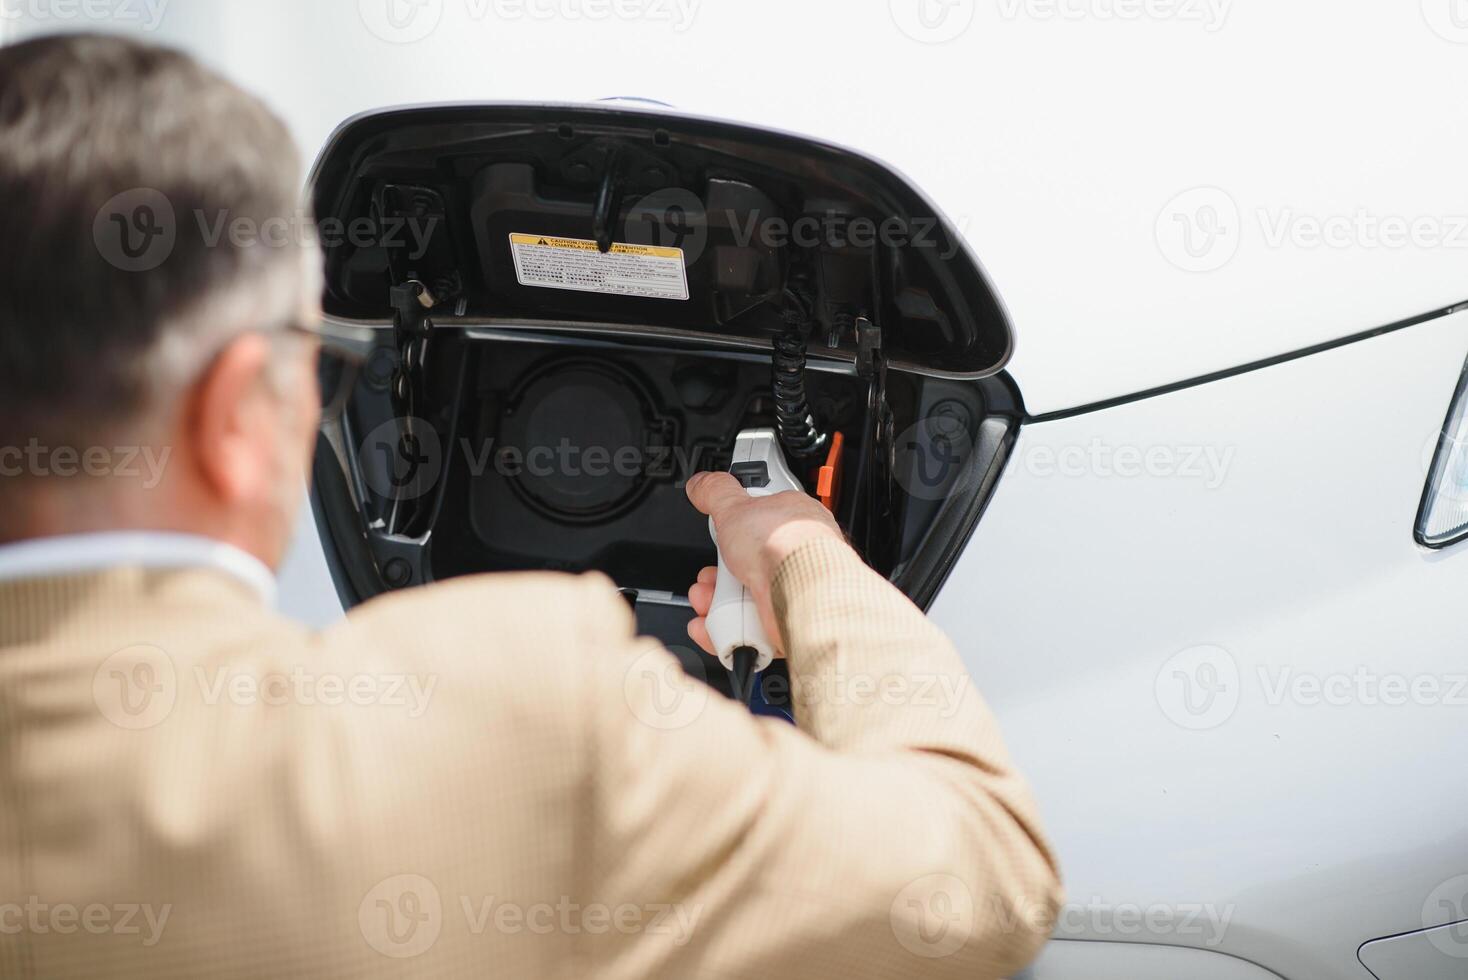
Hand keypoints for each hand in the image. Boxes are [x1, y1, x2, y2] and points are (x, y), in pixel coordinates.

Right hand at [684, 471, 846, 656]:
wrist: (802, 590)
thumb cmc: (785, 545)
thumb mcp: (736, 505)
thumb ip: (716, 492)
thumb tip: (701, 483)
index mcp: (793, 521)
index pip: (759, 523)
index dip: (732, 532)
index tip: (716, 538)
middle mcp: (795, 558)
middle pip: (745, 566)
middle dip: (717, 575)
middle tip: (708, 576)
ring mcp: (790, 590)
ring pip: (744, 599)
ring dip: (715, 602)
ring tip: (705, 600)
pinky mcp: (784, 621)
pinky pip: (747, 628)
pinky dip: (725, 629)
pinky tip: (710, 624)